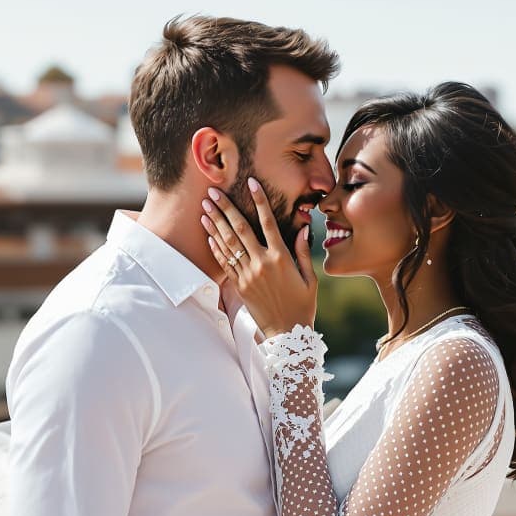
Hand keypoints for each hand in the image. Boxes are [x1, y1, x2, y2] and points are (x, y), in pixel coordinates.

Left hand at [202, 179, 316, 337]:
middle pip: (240, 229)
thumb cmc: (302, 305)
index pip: (268, 222)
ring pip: (228, 244)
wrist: (287, 333)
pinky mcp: (240, 286)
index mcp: (281, 258)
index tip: (251, 182)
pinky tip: (209, 234)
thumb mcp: (310, 279)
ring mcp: (248, 275)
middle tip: (212, 191)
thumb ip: (304, 253)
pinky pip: (225, 262)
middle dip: (225, 208)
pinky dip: (216, 247)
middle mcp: (262, 263)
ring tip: (205, 207)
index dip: (259, 200)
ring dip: (215, 224)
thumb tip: (303, 229)